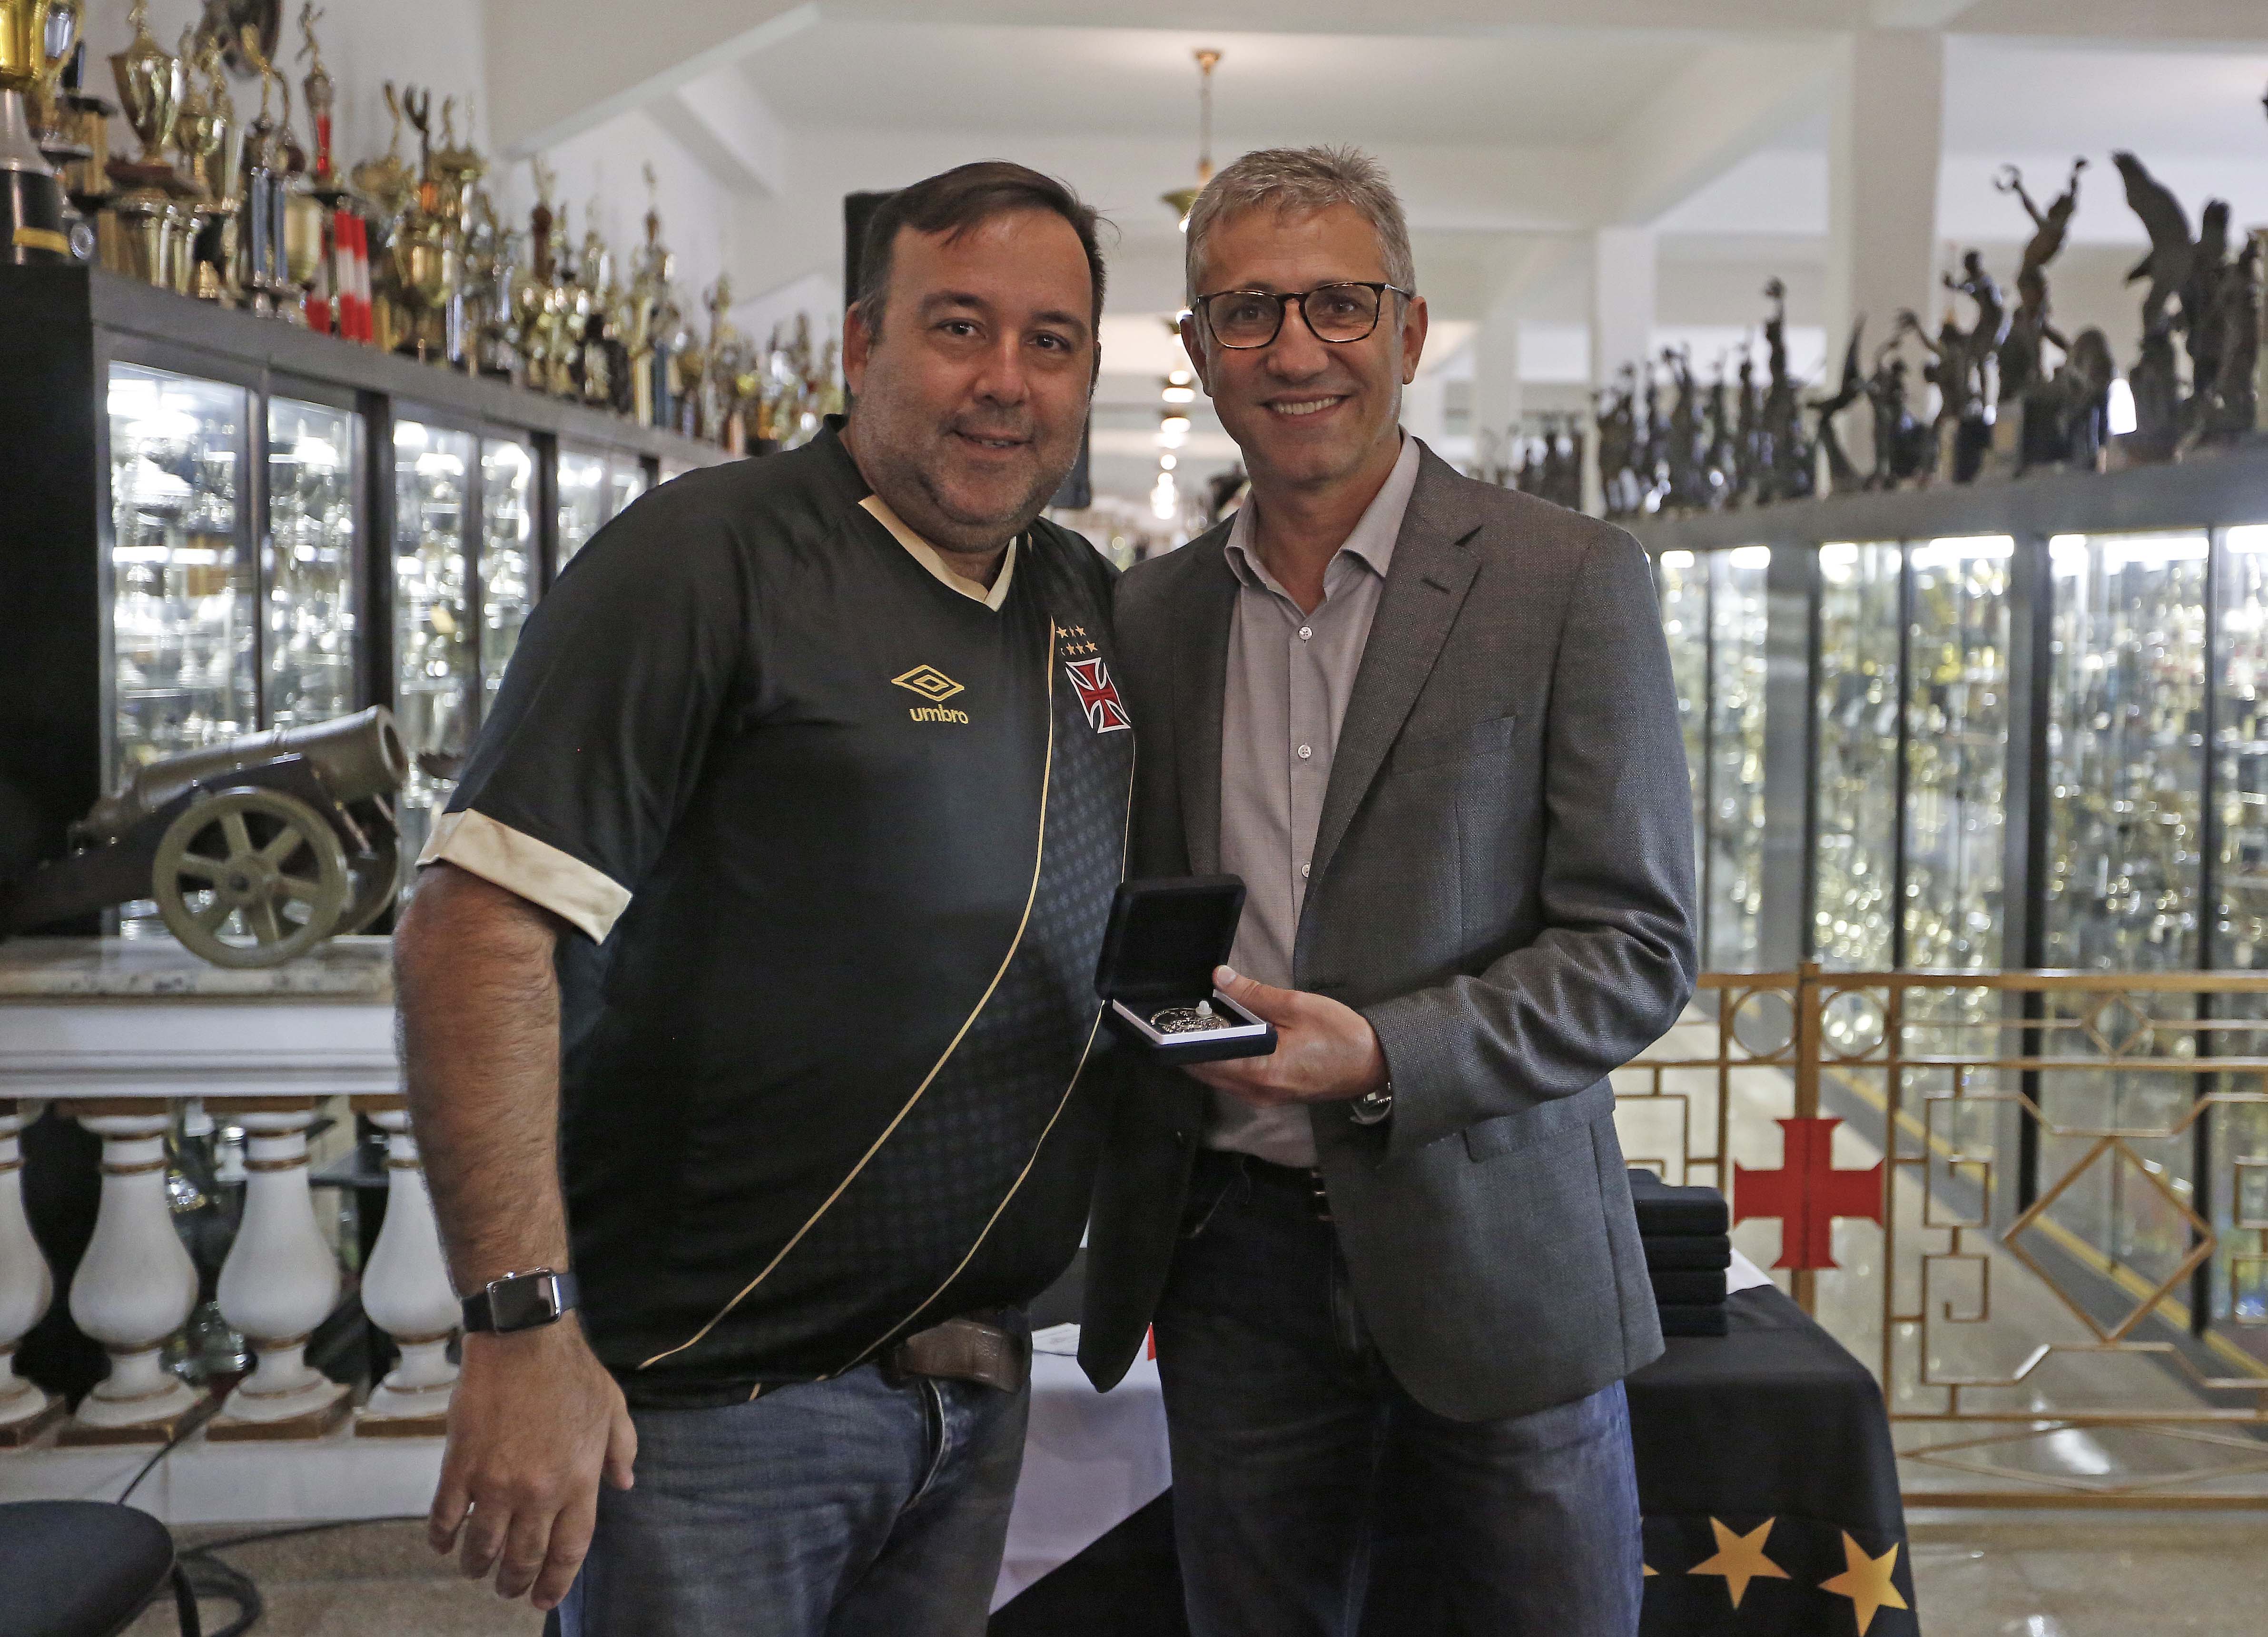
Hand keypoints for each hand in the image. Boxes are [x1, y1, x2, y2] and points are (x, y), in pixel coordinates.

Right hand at [429, 1319, 637, 1610]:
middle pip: (523, 1557)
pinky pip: (445, 1518)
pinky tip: (442, 1543)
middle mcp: (539, 1491)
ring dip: (476, 1566)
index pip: (569, 1549)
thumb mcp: (614, 1409)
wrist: (524, 1340)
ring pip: (482, 1546)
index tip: (544, 1599)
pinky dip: (441, 1538)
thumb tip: (624, 1483)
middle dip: (514, 1582)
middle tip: (507, 1589)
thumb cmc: (572, 1372)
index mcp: (578, 1481)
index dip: (555, 1581)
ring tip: (475, 1569)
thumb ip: (621, 1450)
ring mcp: (496, 1482)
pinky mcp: (461, 1466)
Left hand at [1187, 965, 1387, 1108]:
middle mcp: (1256, 1092)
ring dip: (1208, 1057)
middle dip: (1192, 1047)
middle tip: (1189, 1017)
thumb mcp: (1297, 1006)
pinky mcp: (1273, 1096)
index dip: (1185, 1039)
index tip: (1176, 1018)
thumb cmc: (1341, 1035)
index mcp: (1260, 1070)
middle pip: (1206, 1073)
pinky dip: (1226, 1064)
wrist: (1376, 1064)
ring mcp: (1264, 1098)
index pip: (1204, 1060)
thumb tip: (1220, 978)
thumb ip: (1254, 994)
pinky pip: (1236, 1083)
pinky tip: (1230, 1042)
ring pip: (1219, 1080)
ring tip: (1206, 1026)